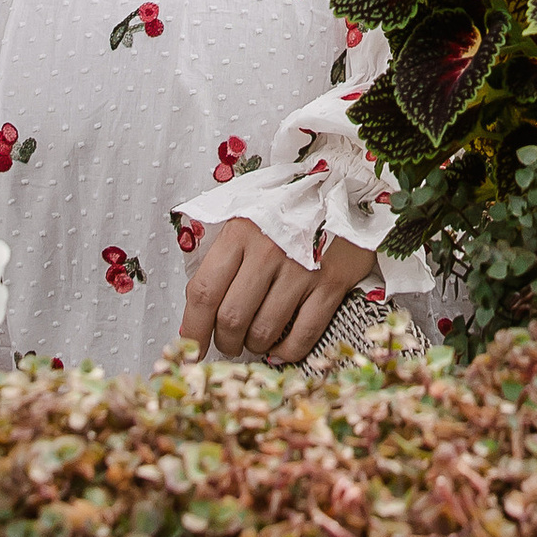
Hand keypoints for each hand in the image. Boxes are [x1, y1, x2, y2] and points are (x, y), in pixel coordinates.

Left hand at [178, 221, 380, 365]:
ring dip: (255, 345)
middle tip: (229, 343)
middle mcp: (268, 251)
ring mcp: (302, 268)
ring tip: (255, 340)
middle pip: (232, 318)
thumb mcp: (246, 216)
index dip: (193, 328)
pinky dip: (287, 350)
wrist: (345, 186)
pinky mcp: (332, 283)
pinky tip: (281, 347)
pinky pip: (303, 334)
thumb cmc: (287, 207)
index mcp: (240, 232)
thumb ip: (221, 253)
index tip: (192, 347)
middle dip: (225, 341)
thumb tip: (197, 306)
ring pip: (265, 330)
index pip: (204, 291)